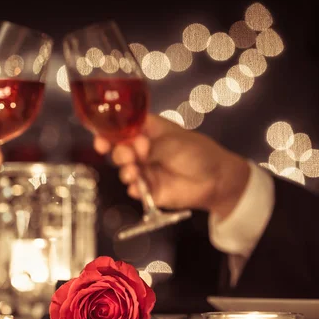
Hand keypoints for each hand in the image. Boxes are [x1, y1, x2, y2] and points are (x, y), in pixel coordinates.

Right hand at [94, 115, 249, 218]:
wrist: (216, 180)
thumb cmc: (198, 152)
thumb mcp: (174, 144)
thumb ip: (152, 147)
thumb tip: (135, 149)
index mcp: (148, 131)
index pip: (123, 129)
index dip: (109, 133)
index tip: (102, 141)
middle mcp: (143, 150)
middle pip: (119, 149)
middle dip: (119, 153)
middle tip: (129, 157)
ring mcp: (145, 170)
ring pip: (124, 170)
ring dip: (125, 171)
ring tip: (135, 173)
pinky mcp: (149, 190)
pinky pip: (134, 190)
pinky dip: (134, 189)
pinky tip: (138, 188)